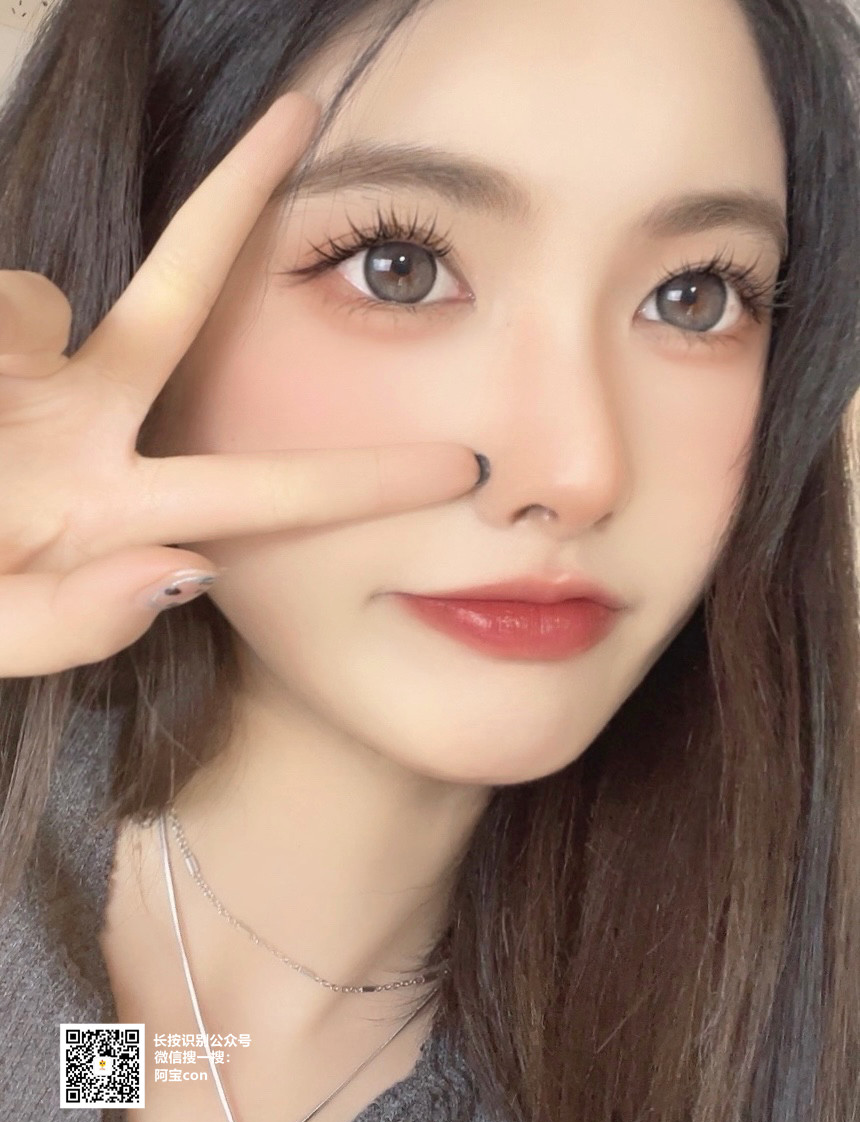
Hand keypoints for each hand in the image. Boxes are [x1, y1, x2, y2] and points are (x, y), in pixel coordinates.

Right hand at [0, 92, 481, 676]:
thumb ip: (71, 627)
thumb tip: (180, 567)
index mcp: (115, 509)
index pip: (257, 486)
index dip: (354, 478)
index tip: (458, 469)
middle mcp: (83, 423)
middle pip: (179, 301)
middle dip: (238, 205)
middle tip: (305, 108)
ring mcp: (18, 368)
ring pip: (37, 292)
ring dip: (8, 354)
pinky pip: (2, 301)